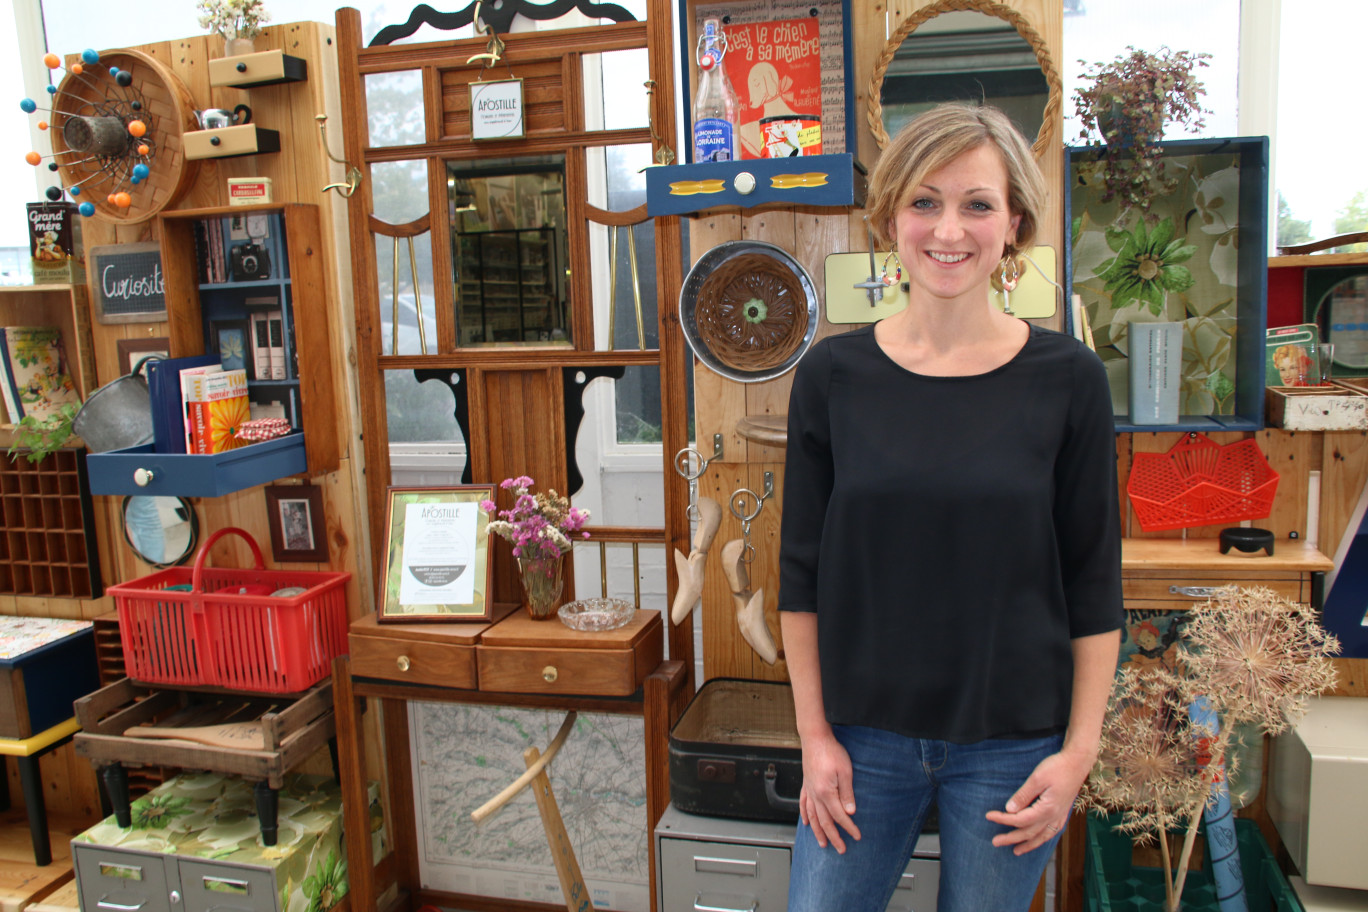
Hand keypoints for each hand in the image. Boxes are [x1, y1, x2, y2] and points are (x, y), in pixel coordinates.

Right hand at [799, 731, 860, 852]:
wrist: (815, 737)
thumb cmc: (831, 751)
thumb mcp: (845, 771)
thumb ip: (847, 793)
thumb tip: (850, 812)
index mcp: (826, 792)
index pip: (839, 816)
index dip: (849, 827)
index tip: (856, 836)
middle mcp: (815, 794)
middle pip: (824, 821)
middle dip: (834, 837)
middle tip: (841, 849)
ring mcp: (809, 790)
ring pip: (812, 816)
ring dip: (818, 832)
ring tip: (822, 843)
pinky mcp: (806, 784)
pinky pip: (804, 804)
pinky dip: (805, 815)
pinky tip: (806, 822)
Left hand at [985, 749, 1092, 855]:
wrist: (1078, 763)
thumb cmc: (1057, 767)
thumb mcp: (1037, 778)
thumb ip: (1023, 795)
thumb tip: (1009, 809)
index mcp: (1047, 809)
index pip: (1020, 819)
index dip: (1003, 819)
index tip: (989, 816)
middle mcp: (1054, 817)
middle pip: (1029, 832)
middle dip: (1011, 838)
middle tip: (995, 842)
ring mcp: (1060, 816)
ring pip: (1042, 837)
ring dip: (1028, 845)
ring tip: (1016, 851)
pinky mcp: (1063, 813)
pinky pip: (1052, 833)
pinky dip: (1042, 840)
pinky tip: (1038, 841)